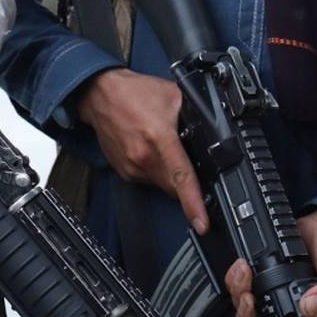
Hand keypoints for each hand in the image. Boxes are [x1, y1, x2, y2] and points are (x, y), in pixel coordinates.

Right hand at [74, 68, 208, 233]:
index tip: (202, 223)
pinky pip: (148, 179)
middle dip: (186, 180)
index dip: (193, 203)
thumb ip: (197, 112)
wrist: (99, 94)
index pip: (181, 176)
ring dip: (169, 174)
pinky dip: (154, 170)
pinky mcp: (123, 170)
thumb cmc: (133, 92)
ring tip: (162, 146)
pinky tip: (149, 150)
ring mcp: (131, 165)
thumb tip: (218, 126)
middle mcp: (143, 156)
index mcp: (159, 137)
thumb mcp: (172, 94)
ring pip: (162, 184)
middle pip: (175, 186)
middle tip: (186, 157)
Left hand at [226, 210, 316, 316]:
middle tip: (250, 299)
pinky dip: (237, 280)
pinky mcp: (262, 280)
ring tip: (245, 274)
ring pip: (247, 311)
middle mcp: (293, 315)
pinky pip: (241, 288)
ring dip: (240, 296)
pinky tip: (242, 267)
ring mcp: (275, 298)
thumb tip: (312, 308)